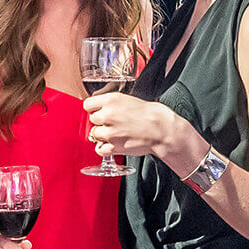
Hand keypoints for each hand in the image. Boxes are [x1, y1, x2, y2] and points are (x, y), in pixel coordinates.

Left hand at [82, 91, 201, 172]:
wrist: (161, 129)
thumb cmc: (149, 115)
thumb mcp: (127, 100)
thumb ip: (110, 104)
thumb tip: (97, 110)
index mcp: (111, 100)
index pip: (87, 104)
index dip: (94, 108)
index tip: (99, 111)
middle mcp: (108, 115)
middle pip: (92, 119)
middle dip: (100, 122)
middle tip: (113, 123)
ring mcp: (109, 132)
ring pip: (94, 134)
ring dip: (103, 135)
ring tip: (116, 133)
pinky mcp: (113, 146)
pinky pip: (99, 149)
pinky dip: (104, 148)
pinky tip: (113, 143)